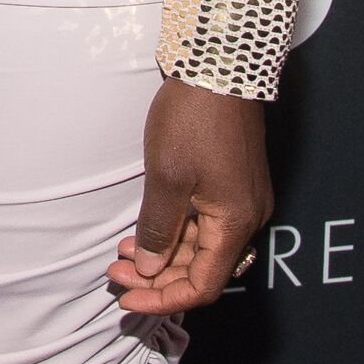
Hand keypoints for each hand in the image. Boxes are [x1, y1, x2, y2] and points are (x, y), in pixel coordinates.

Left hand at [107, 79, 269, 314]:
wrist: (219, 66)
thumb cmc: (193, 119)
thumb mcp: (166, 177)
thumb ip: (158, 228)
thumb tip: (149, 268)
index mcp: (235, 222)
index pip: (203, 285)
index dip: (164, 298)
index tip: (128, 296)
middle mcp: (248, 216)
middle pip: (204, 269)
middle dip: (158, 278)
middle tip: (115, 274)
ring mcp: (242, 198)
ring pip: (203, 246)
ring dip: (164, 254)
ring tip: (123, 253)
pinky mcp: (234, 180)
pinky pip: (207, 222)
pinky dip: (177, 231)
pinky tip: (147, 228)